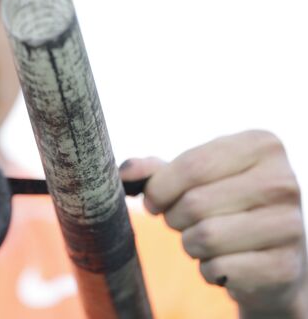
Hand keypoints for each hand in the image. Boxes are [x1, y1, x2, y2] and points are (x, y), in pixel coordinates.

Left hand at [120, 130, 307, 317]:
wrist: (271, 258)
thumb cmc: (224, 207)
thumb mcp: (193, 178)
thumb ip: (155, 170)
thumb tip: (124, 173)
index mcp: (261, 145)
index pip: (191, 165)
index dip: (159, 188)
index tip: (155, 200)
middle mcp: (283, 180)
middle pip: (194, 203)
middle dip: (175, 218)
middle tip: (184, 221)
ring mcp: (290, 225)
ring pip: (205, 237)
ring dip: (191, 245)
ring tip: (206, 241)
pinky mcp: (285, 266)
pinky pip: (219, 268)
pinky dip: (209, 270)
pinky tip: (225, 263)